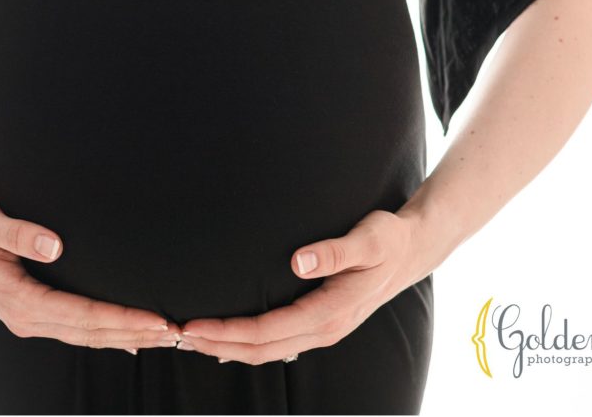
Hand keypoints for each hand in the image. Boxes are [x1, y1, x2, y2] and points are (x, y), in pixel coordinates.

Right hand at [0, 192, 182, 353]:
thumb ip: (20, 234)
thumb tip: (55, 246)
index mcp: (19, 300)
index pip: (82, 316)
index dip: (120, 319)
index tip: (155, 319)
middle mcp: (26, 318)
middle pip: (90, 333)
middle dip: (135, 334)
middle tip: (176, 334)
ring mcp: (30, 319)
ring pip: (86, 336)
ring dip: (126, 337)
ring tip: (164, 338)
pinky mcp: (33, 313)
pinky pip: (76, 330)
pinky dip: (107, 336)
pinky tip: (132, 341)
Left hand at [176, 209, 426, 363]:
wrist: (413, 251)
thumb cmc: (389, 239)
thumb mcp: (369, 238)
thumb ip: (334, 251)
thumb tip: (299, 261)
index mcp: (331, 312)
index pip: (268, 330)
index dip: (229, 332)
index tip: (195, 326)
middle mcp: (325, 329)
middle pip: (261, 349)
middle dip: (218, 345)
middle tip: (178, 335)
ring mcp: (324, 331)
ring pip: (268, 352)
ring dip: (229, 349)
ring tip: (193, 340)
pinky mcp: (321, 325)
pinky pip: (278, 345)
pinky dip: (248, 346)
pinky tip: (228, 343)